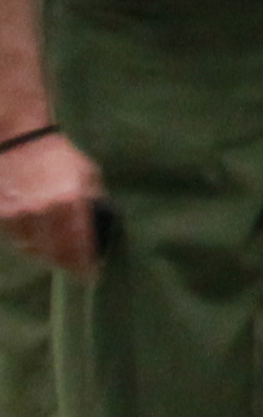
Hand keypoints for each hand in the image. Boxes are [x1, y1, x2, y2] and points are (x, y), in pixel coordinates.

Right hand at [0, 128, 102, 275]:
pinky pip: (16, 239)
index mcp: (69, 203)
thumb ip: (93, 203)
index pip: (78, 246)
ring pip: (32, 250)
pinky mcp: (2, 215)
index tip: (91, 275)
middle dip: (66, 263)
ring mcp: (18, 215)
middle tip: (74, 265)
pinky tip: (36, 236)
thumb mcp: (88, 176)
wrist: (22, 141)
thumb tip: (100, 228)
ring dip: (45, 254)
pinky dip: (27, 242)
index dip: (84, 265)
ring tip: (55, 250)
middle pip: (54, 254)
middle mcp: (42, 213)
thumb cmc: (61, 157)